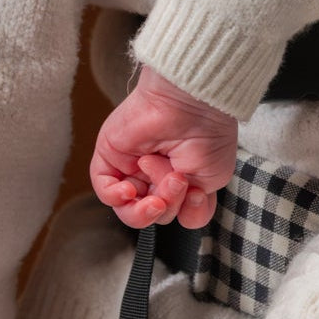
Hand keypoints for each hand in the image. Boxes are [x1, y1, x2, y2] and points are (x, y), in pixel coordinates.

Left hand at [90, 65, 237, 230]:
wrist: (192, 103)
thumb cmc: (209, 132)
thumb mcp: (213, 178)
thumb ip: (194, 207)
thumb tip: (180, 215)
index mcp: (181, 176)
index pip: (176, 211)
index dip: (186, 212)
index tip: (196, 195)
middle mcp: (156, 173)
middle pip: (154, 212)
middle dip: (168, 203)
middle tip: (178, 182)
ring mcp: (133, 166)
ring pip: (129, 207)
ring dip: (146, 204)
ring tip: (162, 185)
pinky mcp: (111, 156)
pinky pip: (105, 190)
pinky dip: (116, 197)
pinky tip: (130, 191)